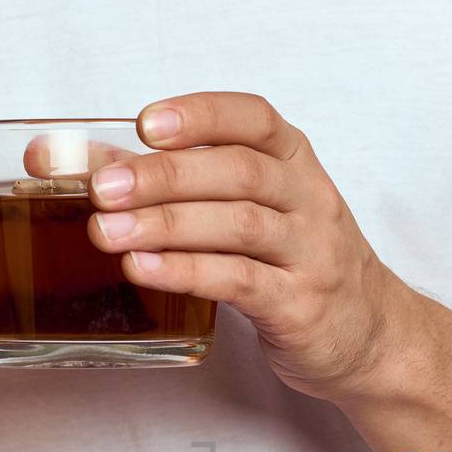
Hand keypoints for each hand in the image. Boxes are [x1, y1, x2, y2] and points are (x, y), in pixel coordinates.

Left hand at [85, 92, 416, 400]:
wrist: (369, 336)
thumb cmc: (294, 264)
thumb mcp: (250, 210)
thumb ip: (177, 184)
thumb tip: (82, 162)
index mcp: (295, 163)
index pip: (253, 120)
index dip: (199, 116)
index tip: (145, 122)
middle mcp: (310, 200)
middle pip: (239, 172)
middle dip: (164, 176)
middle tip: (102, 188)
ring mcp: (311, 254)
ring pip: (239, 225)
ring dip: (165, 225)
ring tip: (106, 233)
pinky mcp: (301, 306)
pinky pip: (241, 282)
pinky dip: (187, 272)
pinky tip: (144, 269)